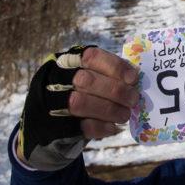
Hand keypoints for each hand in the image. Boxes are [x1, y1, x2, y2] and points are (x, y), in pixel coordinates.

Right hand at [17, 46, 138, 170]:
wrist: (49, 123)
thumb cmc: (81, 93)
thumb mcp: (91, 77)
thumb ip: (108, 75)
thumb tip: (135, 79)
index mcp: (69, 61)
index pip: (91, 57)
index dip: (114, 66)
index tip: (133, 78)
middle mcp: (57, 78)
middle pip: (86, 80)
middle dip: (115, 90)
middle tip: (133, 99)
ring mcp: (52, 102)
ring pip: (79, 103)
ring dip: (109, 109)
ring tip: (125, 115)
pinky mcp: (55, 125)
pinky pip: (78, 126)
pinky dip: (100, 127)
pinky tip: (112, 127)